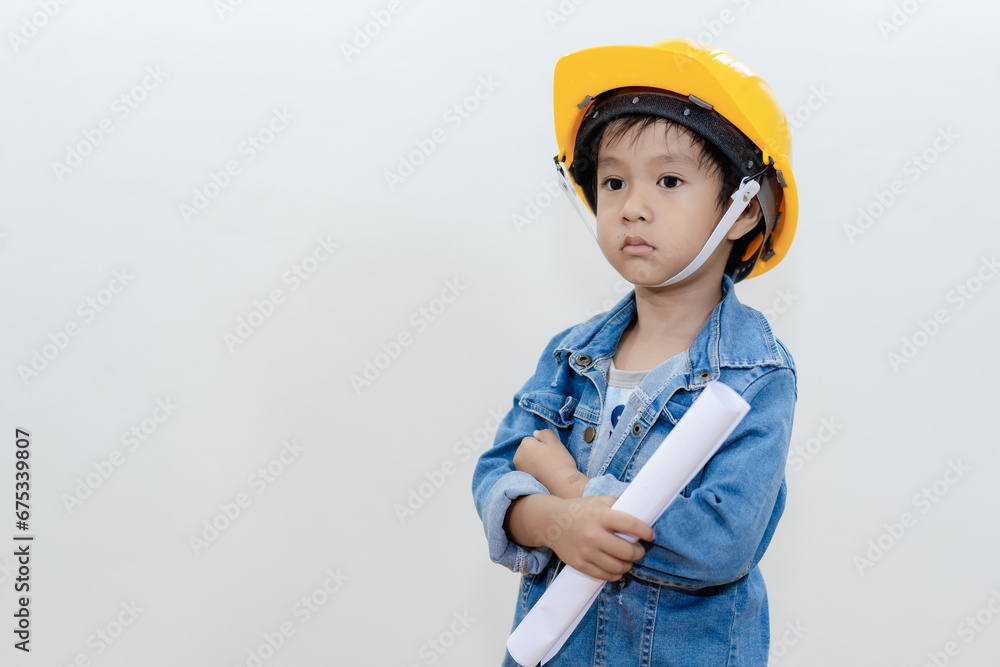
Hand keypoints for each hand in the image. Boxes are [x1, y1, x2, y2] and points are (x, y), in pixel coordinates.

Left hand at [513, 429, 585, 496]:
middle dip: (537, 452)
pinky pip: (529, 470)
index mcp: (524, 445)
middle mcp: (518, 457)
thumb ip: (544, 433)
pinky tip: (544, 475)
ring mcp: (519, 469)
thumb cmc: (559, 461)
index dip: (543, 444)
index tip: (551, 451)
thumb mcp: (555, 442)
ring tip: (548, 468)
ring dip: (536, 462)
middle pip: (528, 450)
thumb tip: (536, 433)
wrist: (561, 484)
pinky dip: (535, 471)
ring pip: (528, 460)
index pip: (532, 439)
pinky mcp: (523, 480)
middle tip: (550, 459)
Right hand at [539, 496, 654, 580]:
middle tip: (639, 549)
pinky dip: (616, 574)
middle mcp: (593, 535)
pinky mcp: (579, 564)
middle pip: (627, 551)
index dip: (645, 532)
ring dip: (628, 564)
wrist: (551, 522)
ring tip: (628, 559)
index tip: (650, 535)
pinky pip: (605, 575)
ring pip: (618, 567)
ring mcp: (585, 551)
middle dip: (639, 552)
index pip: (630, 525)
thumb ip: (618, 506)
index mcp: (600, 516)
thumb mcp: (598, 501)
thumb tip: (640, 514)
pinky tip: (617, 567)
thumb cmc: (580, 510)